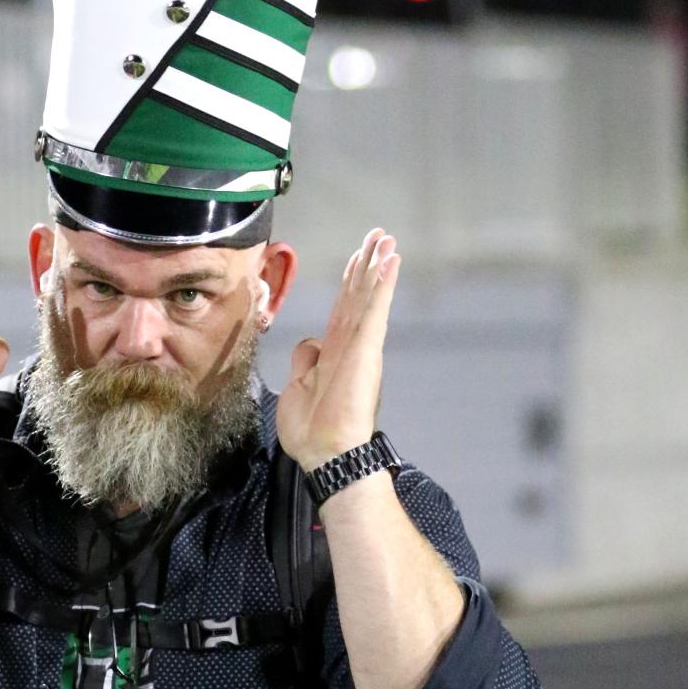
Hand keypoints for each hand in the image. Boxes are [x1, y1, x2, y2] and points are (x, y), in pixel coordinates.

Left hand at [275, 228, 399, 472]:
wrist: (326, 453)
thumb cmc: (312, 431)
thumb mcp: (296, 387)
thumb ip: (304, 361)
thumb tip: (310, 343)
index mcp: (333, 353)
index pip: (343, 309)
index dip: (349, 282)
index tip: (356, 258)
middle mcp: (349, 345)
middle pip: (358, 295)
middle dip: (367, 263)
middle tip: (379, 235)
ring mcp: (360, 346)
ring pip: (368, 296)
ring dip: (376, 265)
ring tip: (386, 238)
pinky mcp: (367, 350)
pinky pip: (375, 310)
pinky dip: (383, 284)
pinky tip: (391, 261)